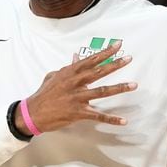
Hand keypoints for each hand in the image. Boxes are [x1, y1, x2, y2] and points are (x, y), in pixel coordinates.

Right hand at [15, 41, 136, 134]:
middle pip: (99, 72)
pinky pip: (98, 116)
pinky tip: (123, 121)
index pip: (91, 60)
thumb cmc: (44, 93)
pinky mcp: (79, 112)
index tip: (117, 45)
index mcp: (70, 73)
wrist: (33, 112)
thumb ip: (68, 68)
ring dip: (119, 88)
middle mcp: (76, 83)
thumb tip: (76, 57)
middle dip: (115, 65)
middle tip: (129, 59)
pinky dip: (111, 119)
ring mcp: (78, 98)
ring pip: (102, 92)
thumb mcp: (54, 76)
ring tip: (134, 85)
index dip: (105, 52)